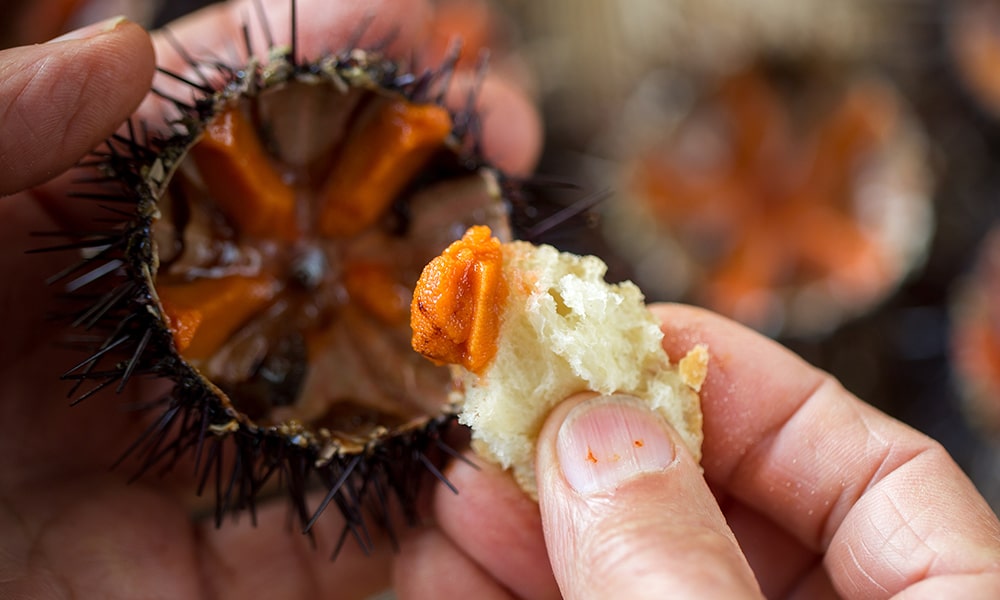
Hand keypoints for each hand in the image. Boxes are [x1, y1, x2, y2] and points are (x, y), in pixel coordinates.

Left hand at [0, 0, 539, 597]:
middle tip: (508, 150)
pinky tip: (493, 458)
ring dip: (452, 341)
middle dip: (426, 191)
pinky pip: (338, 540)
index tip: (425, 34)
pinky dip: (425, 510)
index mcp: (57, 236)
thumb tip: (133, 48)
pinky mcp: (206, 574)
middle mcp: (145, 334)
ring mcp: (186, 454)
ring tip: (530, 289)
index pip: (223, 127)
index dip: (329, 68)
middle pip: (316, 247)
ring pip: (352, 387)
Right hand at [408, 304, 999, 598]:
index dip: (748, 387)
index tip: (626, 340)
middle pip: (724, 519)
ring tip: (452, 484)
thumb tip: (596, 432)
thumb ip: (682, 566)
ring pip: (631, 580)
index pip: (872, 471)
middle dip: (598, 460)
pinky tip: (443, 566)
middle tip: (505, 408)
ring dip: (530, 530)